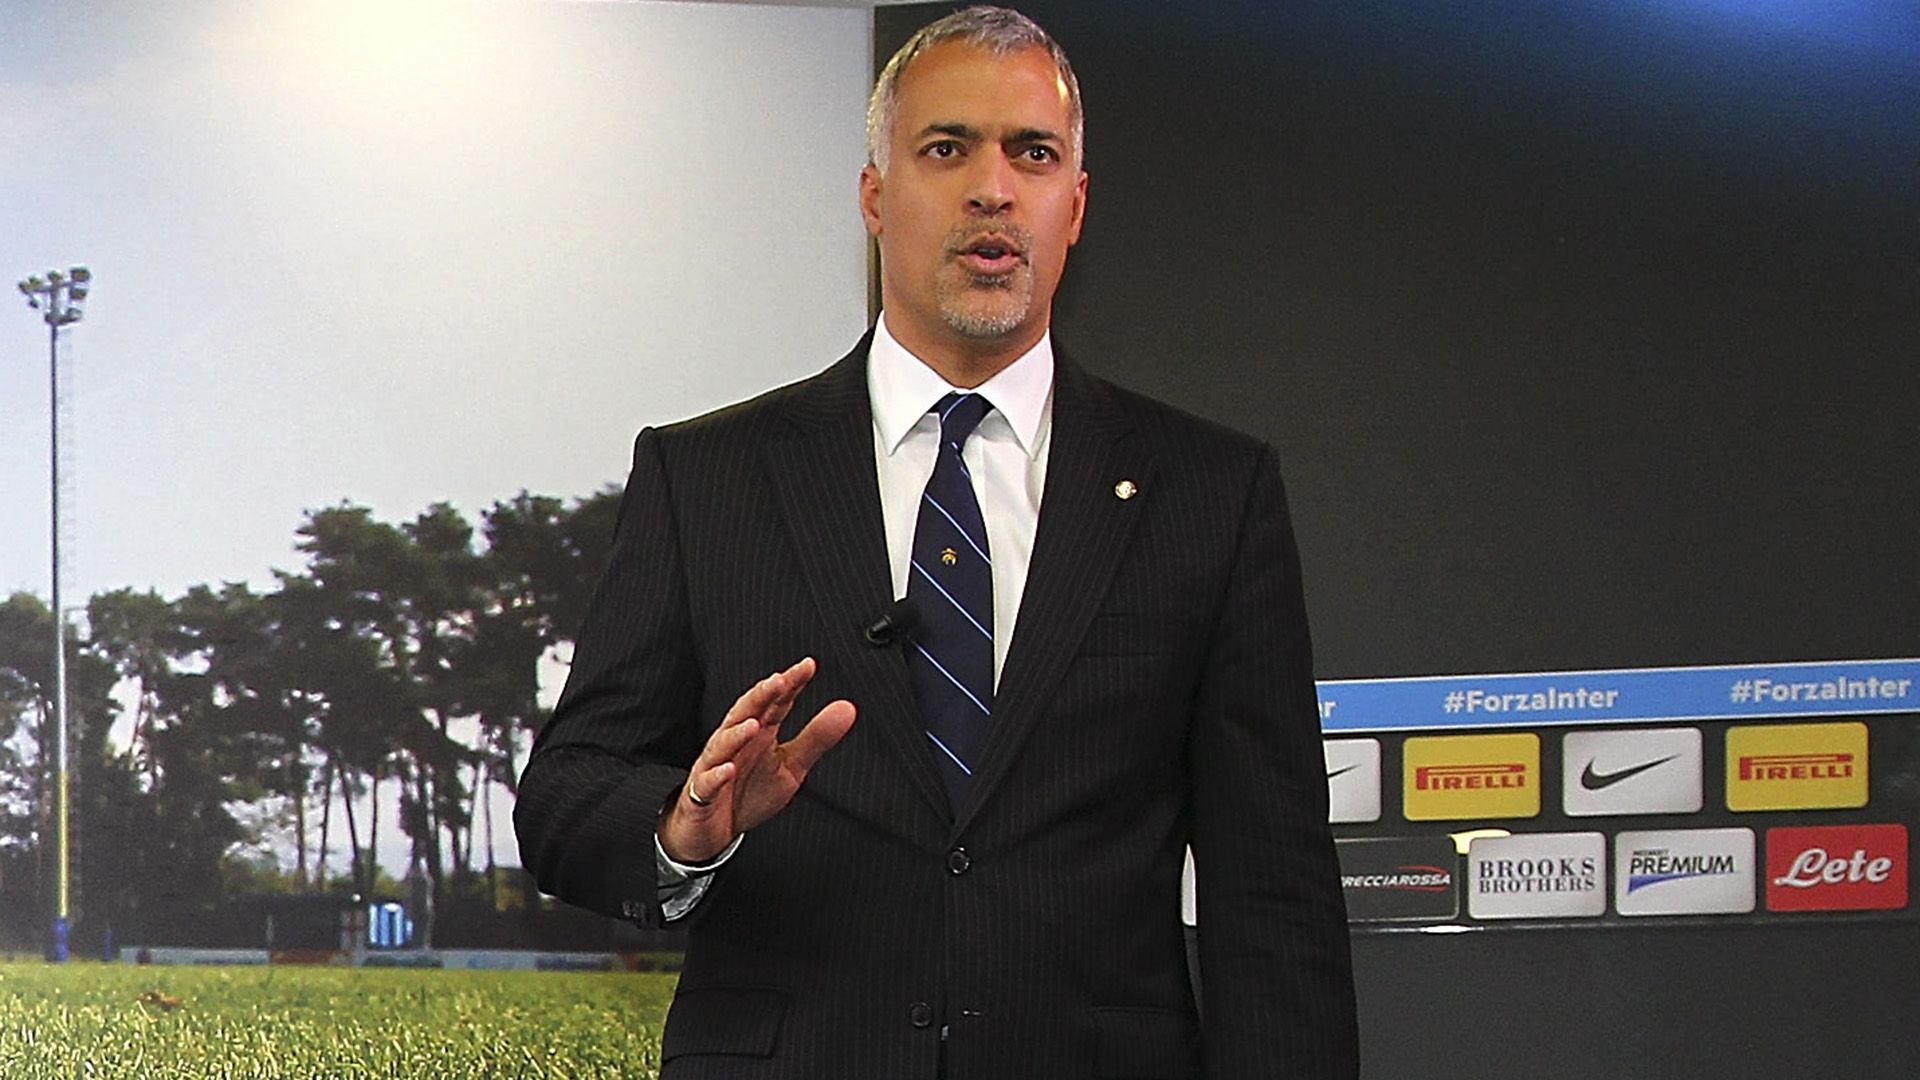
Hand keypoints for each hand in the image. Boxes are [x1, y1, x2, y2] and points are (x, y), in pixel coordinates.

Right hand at [658, 657, 856, 863]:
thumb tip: (848, 708)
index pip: (775, 702)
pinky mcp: (701, 793)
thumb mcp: (791, 765)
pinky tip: (727, 770)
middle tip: (779, 681)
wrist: (714, 828)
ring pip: (722, 745)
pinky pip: (707, 783)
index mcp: (759, 731)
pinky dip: (716, 775)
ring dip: (737, 733)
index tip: (808, 666)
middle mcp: (735, 742)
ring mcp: (714, 766)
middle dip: (760, 696)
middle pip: (745, 713)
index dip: (790, 684)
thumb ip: (816, 738)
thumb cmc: (750, 791)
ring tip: (754, 723)